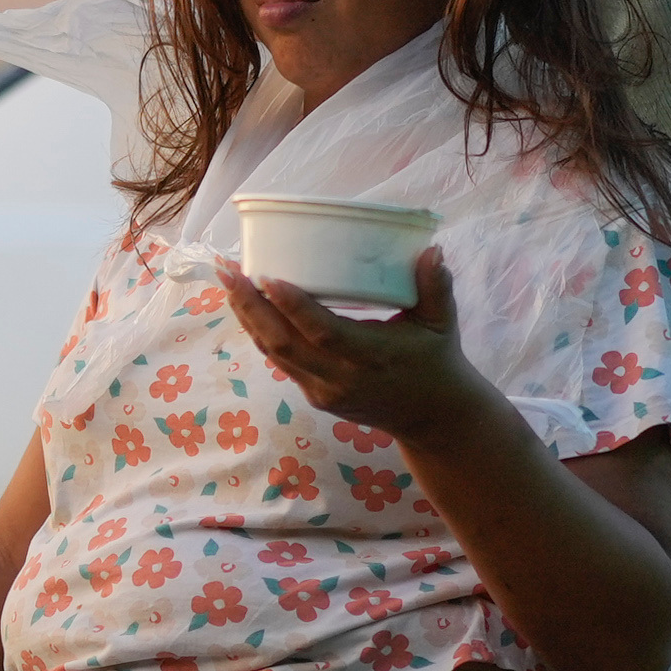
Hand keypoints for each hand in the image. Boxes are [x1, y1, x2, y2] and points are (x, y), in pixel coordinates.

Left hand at [222, 248, 488, 449]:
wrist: (432, 420)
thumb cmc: (437, 361)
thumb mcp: (442, 324)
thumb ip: (436, 287)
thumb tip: (432, 251)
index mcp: (371, 357)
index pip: (323, 332)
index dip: (293, 307)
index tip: (267, 277)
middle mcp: (341, 378)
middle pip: (283, 344)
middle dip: (251, 306)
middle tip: (229, 271)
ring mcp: (323, 391)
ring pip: (274, 353)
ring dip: (248, 317)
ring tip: (229, 282)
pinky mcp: (316, 396)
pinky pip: (281, 361)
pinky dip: (262, 332)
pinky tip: (248, 305)